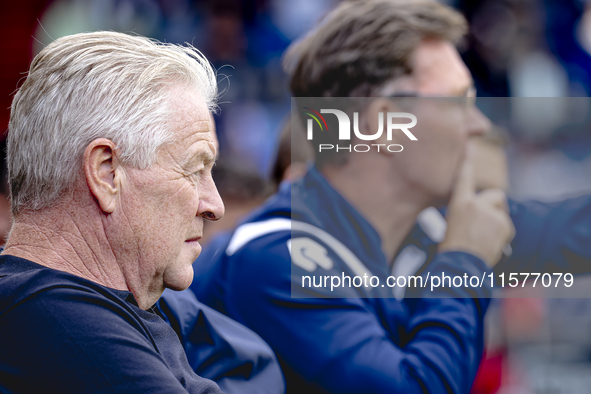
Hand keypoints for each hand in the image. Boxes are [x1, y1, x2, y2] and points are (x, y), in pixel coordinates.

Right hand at [439, 151, 514, 266]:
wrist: (461, 265)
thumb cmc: (452, 247)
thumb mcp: (453, 223)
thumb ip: (468, 211)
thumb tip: (479, 209)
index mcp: (459, 203)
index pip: (464, 176)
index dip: (467, 160)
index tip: (469, 145)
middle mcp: (476, 204)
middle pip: (496, 195)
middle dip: (494, 206)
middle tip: (483, 222)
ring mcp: (491, 214)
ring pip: (502, 212)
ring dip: (497, 221)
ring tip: (484, 236)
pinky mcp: (503, 224)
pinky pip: (507, 225)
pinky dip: (502, 233)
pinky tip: (490, 243)